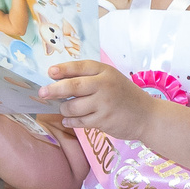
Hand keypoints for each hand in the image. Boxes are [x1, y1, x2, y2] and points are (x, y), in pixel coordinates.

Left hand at [40, 60, 160, 138]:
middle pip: (72, 86)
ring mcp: (104, 104)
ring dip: (64, 109)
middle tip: (42, 93)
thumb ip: (89, 77)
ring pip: (72, 107)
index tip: (49, 73)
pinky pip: (79, 121)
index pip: (80, 67)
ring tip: (65, 109)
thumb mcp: (111, 79)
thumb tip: (58, 80)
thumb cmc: (125, 96)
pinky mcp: (103, 121)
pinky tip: (69, 120)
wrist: (147, 116)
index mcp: (105, 72)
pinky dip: (71, 121)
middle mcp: (104, 85)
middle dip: (54, 90)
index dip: (63, 69)